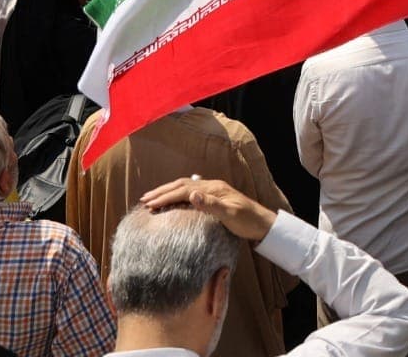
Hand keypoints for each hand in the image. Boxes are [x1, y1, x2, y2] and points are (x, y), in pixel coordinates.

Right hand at [141, 177, 277, 241]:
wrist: (262, 223)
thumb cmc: (247, 221)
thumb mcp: (230, 214)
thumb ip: (211, 204)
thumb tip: (191, 194)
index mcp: (214, 188)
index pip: (184, 189)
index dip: (166, 195)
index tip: (149, 203)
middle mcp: (212, 186)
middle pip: (182, 184)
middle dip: (162, 191)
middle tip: (144, 199)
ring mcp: (213, 191)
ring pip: (185, 187)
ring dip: (168, 191)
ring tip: (153, 198)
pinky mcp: (214, 198)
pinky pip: (190, 193)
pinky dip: (177, 195)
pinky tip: (172, 200)